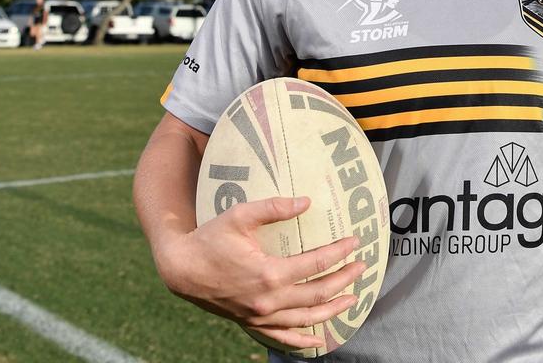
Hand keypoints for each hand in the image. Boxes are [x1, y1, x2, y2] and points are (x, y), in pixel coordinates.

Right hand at [155, 196, 366, 349]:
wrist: (180, 268)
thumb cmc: (210, 239)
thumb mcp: (240, 215)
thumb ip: (274, 207)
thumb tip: (306, 201)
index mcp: (269, 273)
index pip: (316, 263)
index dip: (339, 253)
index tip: (354, 242)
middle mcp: (268, 300)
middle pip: (318, 293)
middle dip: (344, 280)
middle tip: (362, 268)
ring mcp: (260, 316)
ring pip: (306, 318)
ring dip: (332, 310)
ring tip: (352, 299)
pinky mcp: (251, 323)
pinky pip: (281, 337)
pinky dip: (302, 341)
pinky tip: (319, 341)